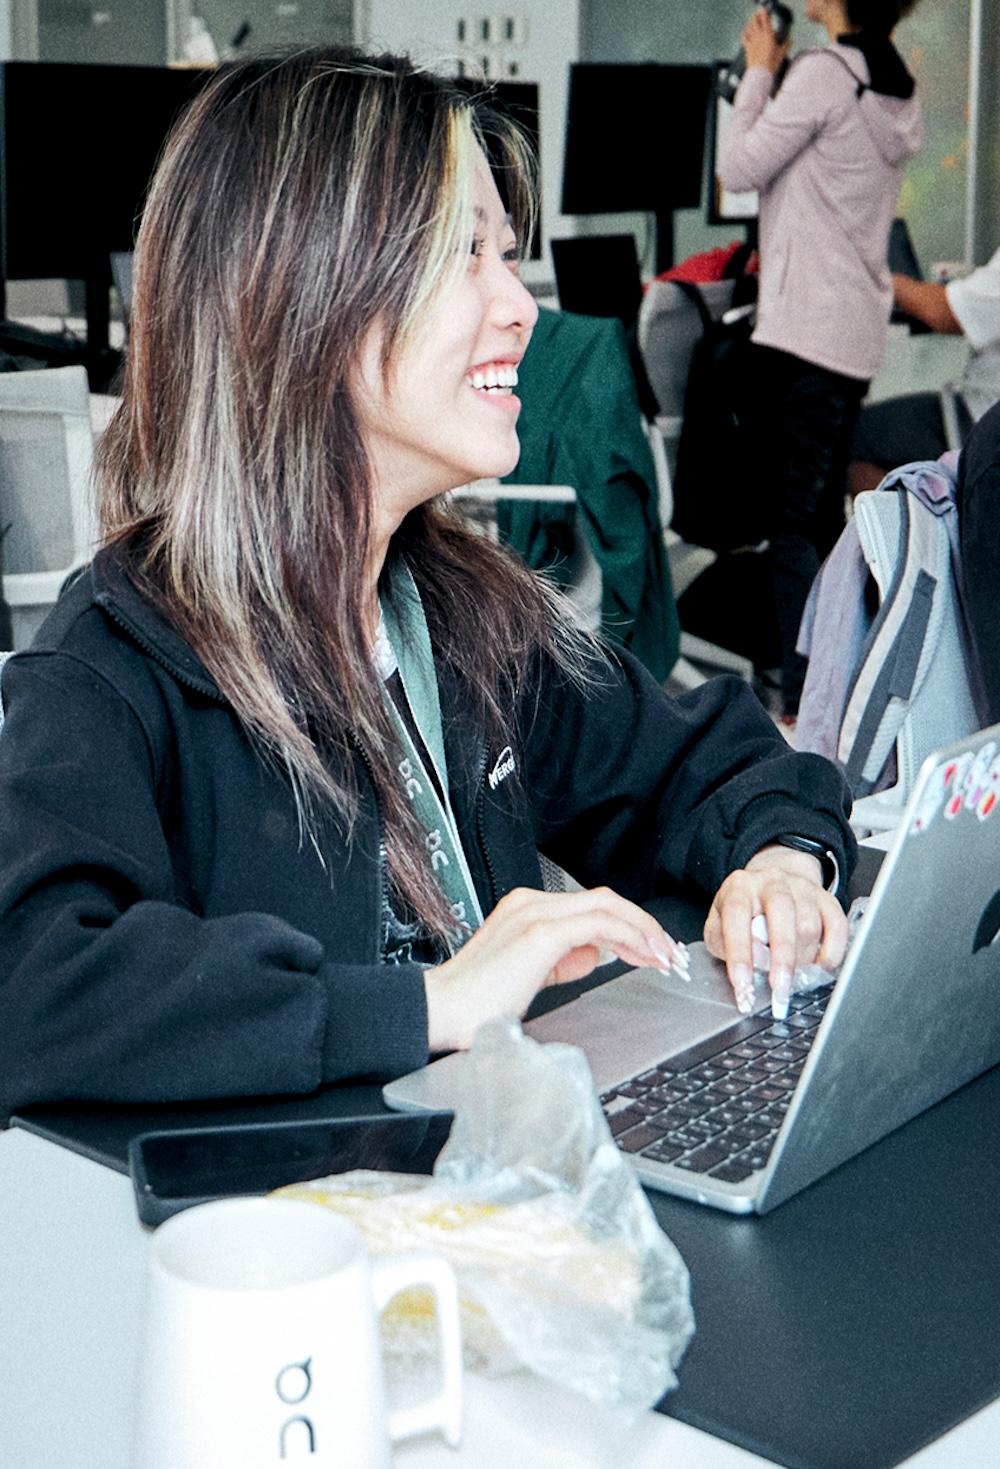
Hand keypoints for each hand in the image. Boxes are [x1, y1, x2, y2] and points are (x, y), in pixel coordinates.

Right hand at [424, 886, 687, 1051]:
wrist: (440, 1013)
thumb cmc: (475, 1006)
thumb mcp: (527, 976)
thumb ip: (560, 962)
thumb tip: (592, 956)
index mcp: (525, 909)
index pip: (590, 906)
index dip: (628, 925)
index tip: (651, 950)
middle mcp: (530, 902)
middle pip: (604, 900)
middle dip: (643, 925)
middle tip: (668, 953)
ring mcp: (535, 913)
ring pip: (607, 906)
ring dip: (643, 931)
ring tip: (664, 957)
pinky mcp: (540, 932)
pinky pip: (599, 924)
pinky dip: (629, 937)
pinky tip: (644, 956)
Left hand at [703, 845, 848, 1019]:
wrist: (773, 882)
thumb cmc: (743, 912)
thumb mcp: (719, 926)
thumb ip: (724, 944)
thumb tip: (751, 965)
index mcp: (739, 887)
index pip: (737, 915)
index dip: (740, 952)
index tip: (743, 985)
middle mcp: (772, 881)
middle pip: (782, 911)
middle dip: (781, 957)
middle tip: (780, 990)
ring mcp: (802, 888)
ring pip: (809, 925)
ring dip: (802, 959)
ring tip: (791, 975)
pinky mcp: (827, 899)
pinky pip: (837, 928)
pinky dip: (831, 953)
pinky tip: (819, 967)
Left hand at [742, 8, 789, 74]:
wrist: (760, 74)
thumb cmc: (770, 65)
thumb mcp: (781, 54)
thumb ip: (785, 45)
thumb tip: (789, 40)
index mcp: (768, 35)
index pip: (765, 19)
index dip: (765, 13)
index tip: (765, 10)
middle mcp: (759, 36)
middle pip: (756, 21)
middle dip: (757, 15)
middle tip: (758, 13)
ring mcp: (752, 42)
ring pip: (749, 27)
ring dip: (751, 21)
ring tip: (752, 18)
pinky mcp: (747, 48)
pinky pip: (744, 37)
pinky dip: (745, 32)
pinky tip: (745, 31)